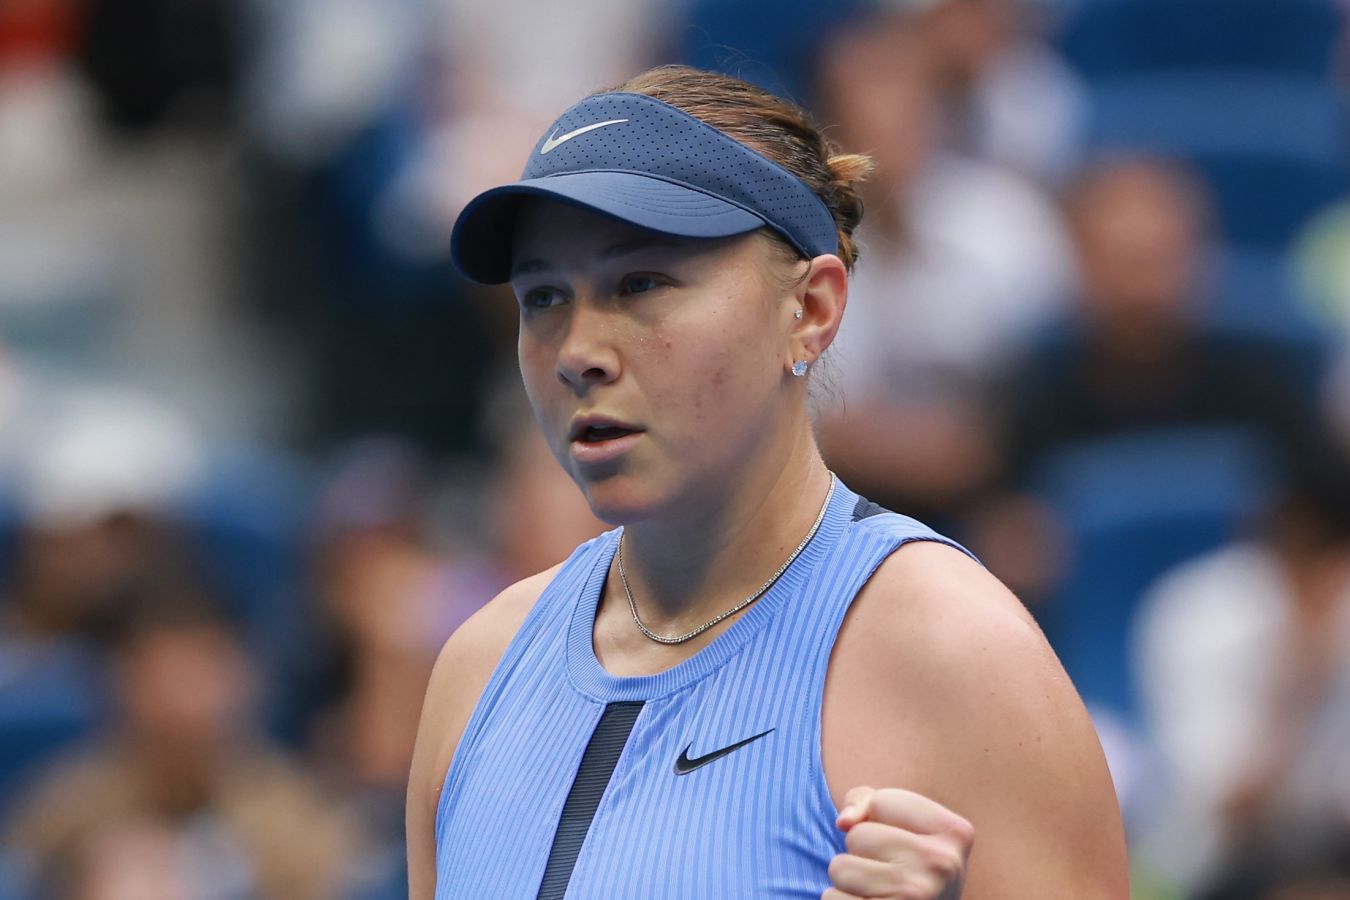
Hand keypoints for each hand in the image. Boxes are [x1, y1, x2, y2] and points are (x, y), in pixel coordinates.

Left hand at [824, 786, 973, 899]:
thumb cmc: (912, 874)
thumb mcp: (908, 830)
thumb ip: (872, 804)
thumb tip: (844, 821)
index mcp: (955, 832)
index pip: (881, 801)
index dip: (878, 822)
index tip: (903, 847)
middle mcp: (942, 863)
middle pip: (856, 834)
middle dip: (862, 854)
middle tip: (891, 877)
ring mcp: (915, 894)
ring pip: (840, 867)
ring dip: (849, 882)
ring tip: (880, 893)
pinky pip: (832, 897)